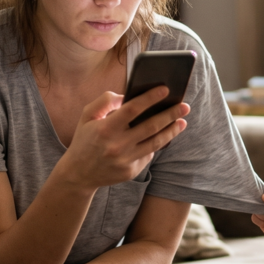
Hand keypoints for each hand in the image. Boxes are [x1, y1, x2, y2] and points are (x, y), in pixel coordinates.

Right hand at [57, 87, 188, 190]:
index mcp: (105, 129)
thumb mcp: (87, 116)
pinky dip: (155, 144)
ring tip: (182, 121)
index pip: (132, 109)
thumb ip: (105, 101)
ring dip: (171, 131)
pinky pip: (148, 155)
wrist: (78, 174)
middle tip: (184, 105)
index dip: (150, 98)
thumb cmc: (84, 140)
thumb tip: (127, 96)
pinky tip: (163, 136)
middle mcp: (117, 146)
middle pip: (151, 126)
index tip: (165, 89)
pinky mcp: (131, 172)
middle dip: (170, 114)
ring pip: (155, 143)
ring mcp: (125, 161)